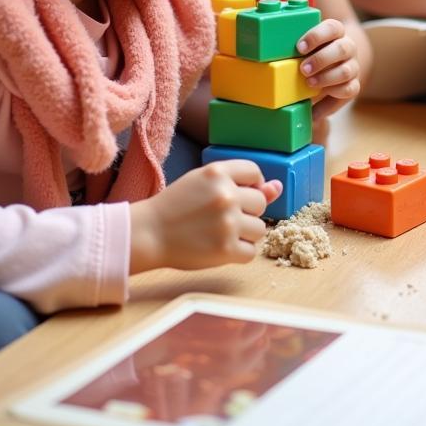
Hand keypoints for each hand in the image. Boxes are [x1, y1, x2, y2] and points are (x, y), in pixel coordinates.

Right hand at [129, 159, 281, 272]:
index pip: (255, 173)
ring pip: (260, 229)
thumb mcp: (204, 184)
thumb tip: (278, 187)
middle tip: (222, 218)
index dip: (251, 185)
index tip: (238, 195)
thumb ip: (241, 183)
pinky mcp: (225, 249)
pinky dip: (239, 253)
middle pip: (260, 203)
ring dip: (245, 234)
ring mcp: (227, 223)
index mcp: (218, 172)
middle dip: (247, 212)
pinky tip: (220, 248)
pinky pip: (251, 252)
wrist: (148, 234)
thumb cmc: (176, 206)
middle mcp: (226, 195)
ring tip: (220, 233)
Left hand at [298, 19, 360, 122]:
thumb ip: (296, 49)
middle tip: (303, 69)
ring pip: (346, 71)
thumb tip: (267, 58)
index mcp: (336, 32)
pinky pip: (349, 91)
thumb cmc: (314, 51)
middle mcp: (348, 47)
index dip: (316, 36)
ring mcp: (353, 66)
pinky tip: (314, 110)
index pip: (332, 28)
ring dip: (326, 78)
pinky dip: (330, 103)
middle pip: (342, 49)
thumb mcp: (306, 45)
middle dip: (321, 59)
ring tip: (309, 84)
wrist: (336, 60)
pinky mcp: (353, 85)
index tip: (299, 47)